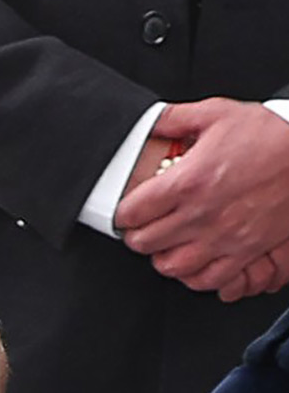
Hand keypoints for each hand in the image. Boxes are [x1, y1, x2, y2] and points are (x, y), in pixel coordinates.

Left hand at [115, 99, 288, 294]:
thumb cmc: (269, 135)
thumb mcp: (218, 113)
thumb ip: (177, 118)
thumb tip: (154, 123)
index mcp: (187, 182)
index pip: (133, 212)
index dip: (123, 212)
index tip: (126, 211)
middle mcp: (200, 216)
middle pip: (145, 243)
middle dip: (137, 235)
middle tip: (142, 227)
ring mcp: (220, 238)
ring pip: (170, 267)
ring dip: (161, 257)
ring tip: (164, 245)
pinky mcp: (242, 252)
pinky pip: (206, 280)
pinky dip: (193, 276)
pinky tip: (191, 262)